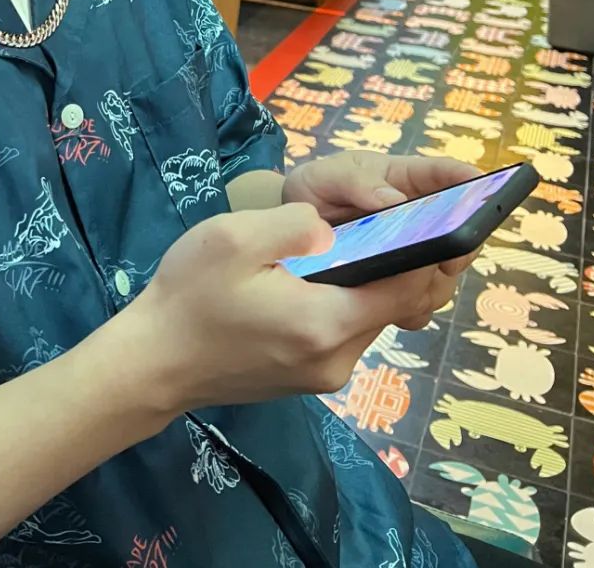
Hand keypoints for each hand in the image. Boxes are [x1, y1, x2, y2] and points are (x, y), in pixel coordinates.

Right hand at [122, 203, 459, 413]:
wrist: (151, 362)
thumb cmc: (190, 296)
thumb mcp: (234, 239)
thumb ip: (294, 226)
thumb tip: (335, 227)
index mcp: (325, 322)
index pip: (407, 289)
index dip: (430, 251)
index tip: (442, 215)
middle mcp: (337, 358)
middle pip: (397, 306)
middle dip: (409, 263)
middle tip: (409, 216)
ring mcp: (323, 374)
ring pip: (373, 319)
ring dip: (379, 282)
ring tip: (365, 237)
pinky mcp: (307, 378)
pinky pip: (348, 332)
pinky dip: (353, 300)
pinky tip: (329, 271)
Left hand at [283, 151, 483, 316]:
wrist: (292, 234)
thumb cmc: (316, 192)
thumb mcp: (326, 177)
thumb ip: (357, 183)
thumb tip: (394, 200)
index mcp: (405, 181)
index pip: (446, 174)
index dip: (469, 181)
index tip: (481, 188)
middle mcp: (420, 218)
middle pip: (459, 234)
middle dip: (459, 247)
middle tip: (445, 258)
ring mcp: (415, 254)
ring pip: (445, 274)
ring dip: (432, 283)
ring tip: (405, 286)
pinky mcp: (401, 287)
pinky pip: (420, 304)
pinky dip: (411, 308)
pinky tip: (389, 307)